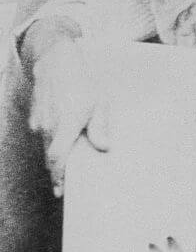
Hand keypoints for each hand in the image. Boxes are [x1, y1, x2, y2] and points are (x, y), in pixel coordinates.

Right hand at [28, 39, 109, 196]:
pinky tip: (61, 141)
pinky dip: (50, 142)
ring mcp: (39, 121)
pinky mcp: (35, 116)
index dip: (58, 176)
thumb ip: (101, 127)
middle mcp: (48, 126)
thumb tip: (105, 147)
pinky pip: (42, 135)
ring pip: (45, 146)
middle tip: (62, 186)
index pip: (57, 158)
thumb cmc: (81, 81)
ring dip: (54, 157)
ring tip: (64, 166)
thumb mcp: (99, 103)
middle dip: (56, 172)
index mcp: (66, 124)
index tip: (60, 190)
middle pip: (50, 157)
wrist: (56, 62)